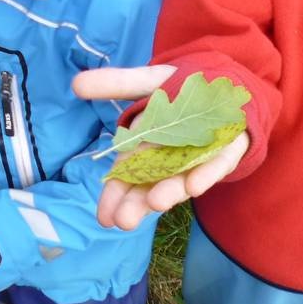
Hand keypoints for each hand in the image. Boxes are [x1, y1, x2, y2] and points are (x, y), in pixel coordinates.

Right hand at [73, 64, 249, 230]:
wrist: (228, 82)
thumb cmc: (183, 88)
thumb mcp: (147, 81)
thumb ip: (116, 84)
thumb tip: (74, 84)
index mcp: (148, 147)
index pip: (126, 176)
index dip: (114, 196)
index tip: (103, 217)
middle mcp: (172, 159)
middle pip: (151, 186)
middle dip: (137, 204)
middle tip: (124, 222)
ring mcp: (200, 158)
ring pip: (182, 179)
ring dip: (170, 192)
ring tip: (156, 204)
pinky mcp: (227, 151)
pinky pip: (216, 164)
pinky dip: (205, 175)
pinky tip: (194, 186)